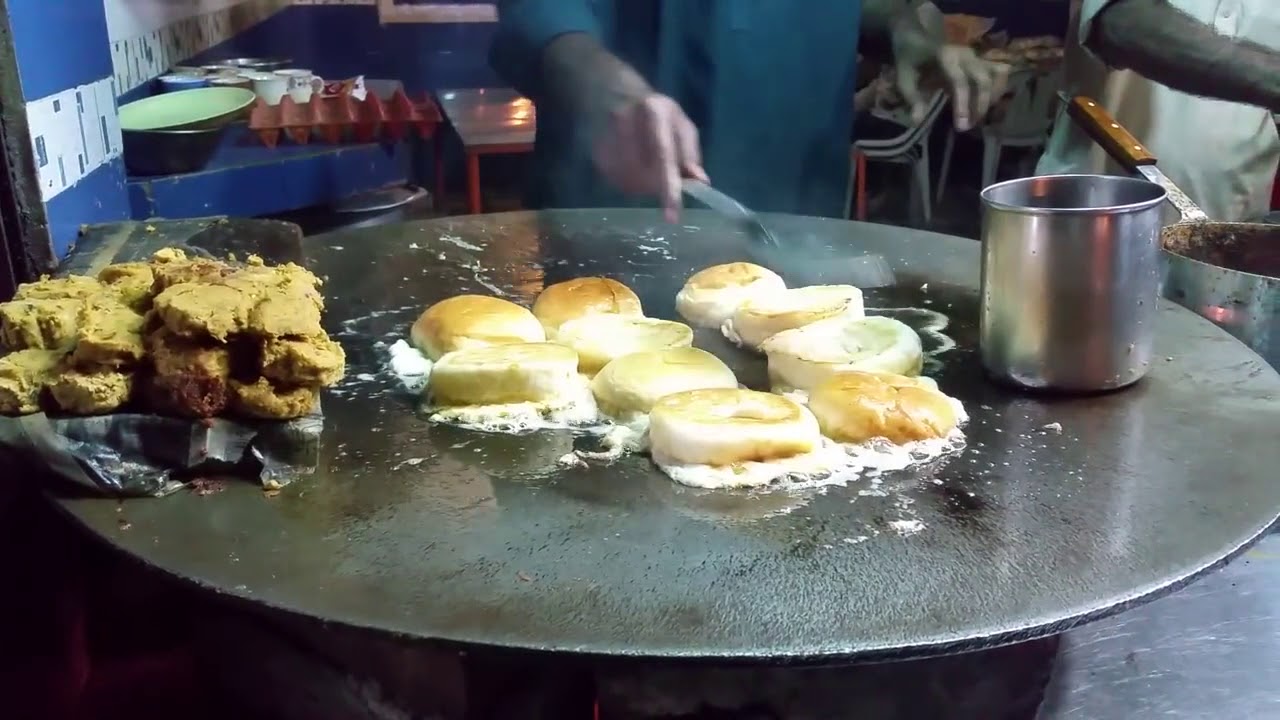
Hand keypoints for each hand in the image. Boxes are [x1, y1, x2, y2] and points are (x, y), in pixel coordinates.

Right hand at [590, 93, 706, 221]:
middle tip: (666, 179)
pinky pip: (617, 183)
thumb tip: (700, 182)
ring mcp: (606, 138)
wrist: (610, 93)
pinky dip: (630, 183)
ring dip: (644, 186)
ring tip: (647, 165)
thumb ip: (689, 151)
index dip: (668, 188)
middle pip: (644, 176)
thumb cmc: (653, 110)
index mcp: (653, 111)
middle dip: (658, 186)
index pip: (662, 156)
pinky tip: (632, 165)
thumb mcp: (679, 121)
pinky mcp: (596, 154)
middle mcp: (624, 123)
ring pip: (630, 184)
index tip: (672, 218)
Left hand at [895, 44, 1009, 131]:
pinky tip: (987, 104)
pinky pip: (999, 72)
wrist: (916, 37)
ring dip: (991, 98)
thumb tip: (918, 121)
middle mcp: (966, 54)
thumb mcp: (903, 77)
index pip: (960, 82)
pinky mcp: (981, 59)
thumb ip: (912, 98)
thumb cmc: (909, 59)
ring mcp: (976, 55)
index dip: (963, 105)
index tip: (962, 126)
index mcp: (946, 56)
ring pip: (997, 75)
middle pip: (983, 80)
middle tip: (968, 126)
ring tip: (978, 117)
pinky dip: (998, 88)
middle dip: (979, 106)